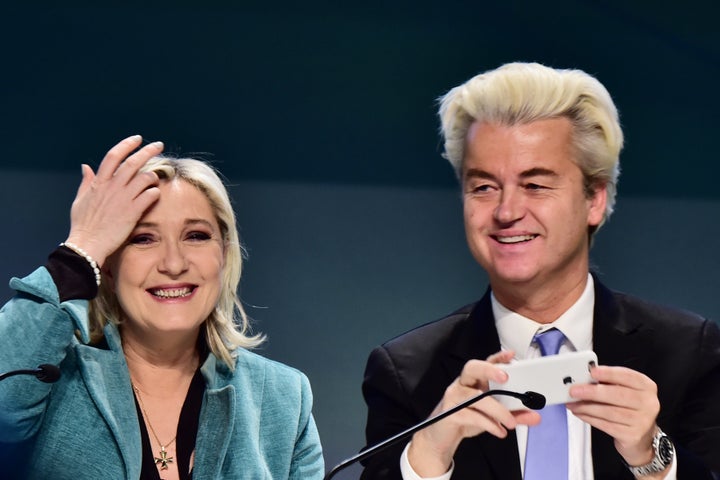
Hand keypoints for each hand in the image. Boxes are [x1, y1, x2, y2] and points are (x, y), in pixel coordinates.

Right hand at [65, 135, 162, 266]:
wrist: (88, 244)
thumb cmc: (83, 224)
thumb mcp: (80, 200)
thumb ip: (86, 182)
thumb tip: (85, 167)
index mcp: (99, 183)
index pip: (114, 156)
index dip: (126, 145)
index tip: (137, 139)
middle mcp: (112, 187)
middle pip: (133, 162)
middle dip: (148, 150)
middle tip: (159, 145)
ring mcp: (123, 199)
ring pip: (145, 178)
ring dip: (154, 176)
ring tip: (156, 179)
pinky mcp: (133, 212)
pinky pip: (150, 195)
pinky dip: (155, 192)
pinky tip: (155, 195)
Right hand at [408, 351, 540, 475]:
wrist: (441, 437)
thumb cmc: (466, 419)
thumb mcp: (493, 416)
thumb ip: (514, 414)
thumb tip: (536, 416)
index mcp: (473, 381)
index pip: (485, 363)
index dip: (497, 358)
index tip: (511, 355)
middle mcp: (462, 385)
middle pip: (472, 368)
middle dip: (488, 369)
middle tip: (505, 377)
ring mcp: (454, 398)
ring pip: (475, 397)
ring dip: (496, 409)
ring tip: (511, 422)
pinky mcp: (450, 414)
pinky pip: (471, 415)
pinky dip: (488, 424)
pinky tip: (500, 431)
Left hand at [567, 365, 660, 468]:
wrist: (642, 437)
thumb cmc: (630, 408)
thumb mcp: (626, 391)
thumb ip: (610, 383)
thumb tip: (585, 379)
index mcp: (646, 386)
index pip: (628, 376)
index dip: (609, 373)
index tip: (592, 371)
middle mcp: (648, 403)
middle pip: (617, 395)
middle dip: (592, 392)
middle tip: (574, 390)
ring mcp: (642, 421)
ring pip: (609, 411)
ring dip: (586, 407)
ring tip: (573, 403)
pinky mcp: (632, 435)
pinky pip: (606, 425)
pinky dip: (590, 418)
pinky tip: (580, 413)